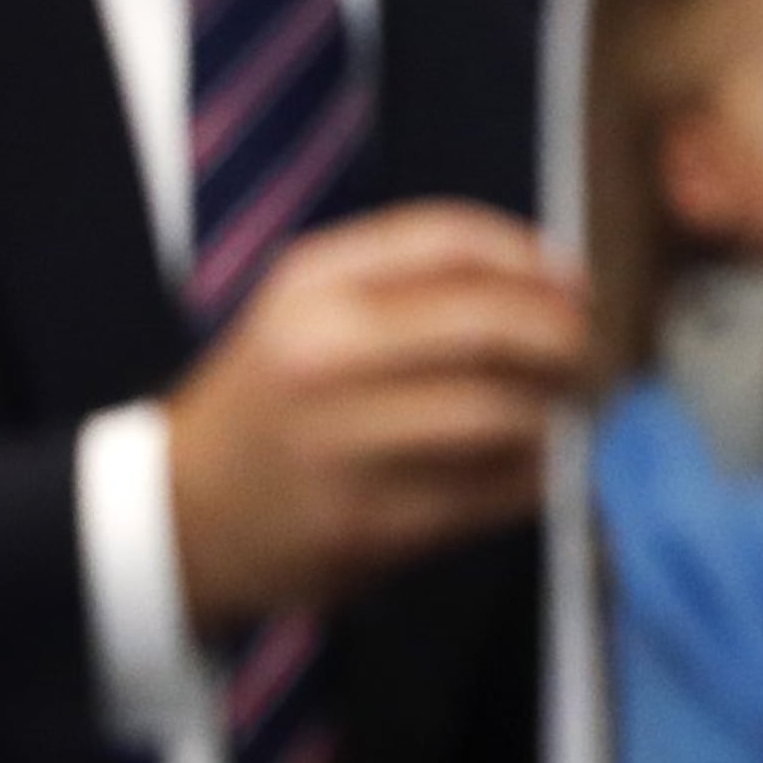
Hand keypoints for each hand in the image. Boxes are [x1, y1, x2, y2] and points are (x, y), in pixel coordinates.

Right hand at [165, 200, 585, 635]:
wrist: (174, 514)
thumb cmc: (272, 399)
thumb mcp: (310, 308)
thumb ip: (416, 277)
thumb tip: (558, 276)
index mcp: (311, 285)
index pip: (451, 239)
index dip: (534, 257)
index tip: (576, 282)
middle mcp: (323, 353)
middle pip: (489, 321)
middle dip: (564, 336)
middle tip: (589, 352)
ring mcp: (343, 443)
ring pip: (502, 411)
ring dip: (556, 411)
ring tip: (566, 411)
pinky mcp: (368, 522)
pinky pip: (491, 489)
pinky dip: (535, 475)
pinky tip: (534, 467)